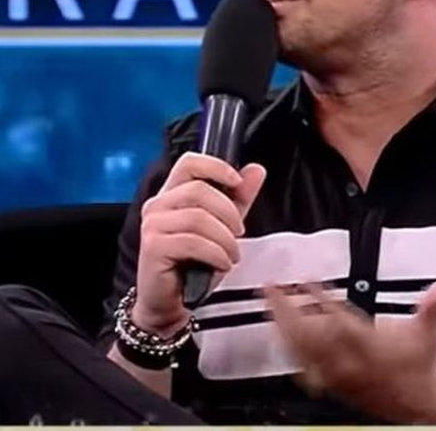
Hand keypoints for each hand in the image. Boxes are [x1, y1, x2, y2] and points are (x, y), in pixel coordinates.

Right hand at [133, 152, 265, 334]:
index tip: (237, 182)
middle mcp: (158, 206)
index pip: (190, 162)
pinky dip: (216, 253)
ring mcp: (152, 225)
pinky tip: (222, 263)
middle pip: (199, 190)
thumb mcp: (223, 227)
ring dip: (225, 238)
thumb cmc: (194, 263)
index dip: (216, 167)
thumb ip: (239, 198)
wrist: (172, 301)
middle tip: (238, 233)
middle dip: (229, 212)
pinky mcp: (153, 247)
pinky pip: (193, 241)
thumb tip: (255, 170)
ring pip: (198, 217)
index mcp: (172, 194)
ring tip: (231, 253)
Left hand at [263, 280, 435, 422]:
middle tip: (273, 287)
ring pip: (299, 350)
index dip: (322, 299)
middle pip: (308, 335)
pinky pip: (300, 364)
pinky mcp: (327, 382)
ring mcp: (335, 374)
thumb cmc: (418, 364)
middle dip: (287, 309)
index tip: (309, 281)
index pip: (341, 320)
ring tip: (269, 303)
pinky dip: (286, 345)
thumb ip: (435, 304)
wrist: (415, 402)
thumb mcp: (429, 329)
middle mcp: (348, 362)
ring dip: (281, 325)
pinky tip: (278, 333)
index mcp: (371, 346)